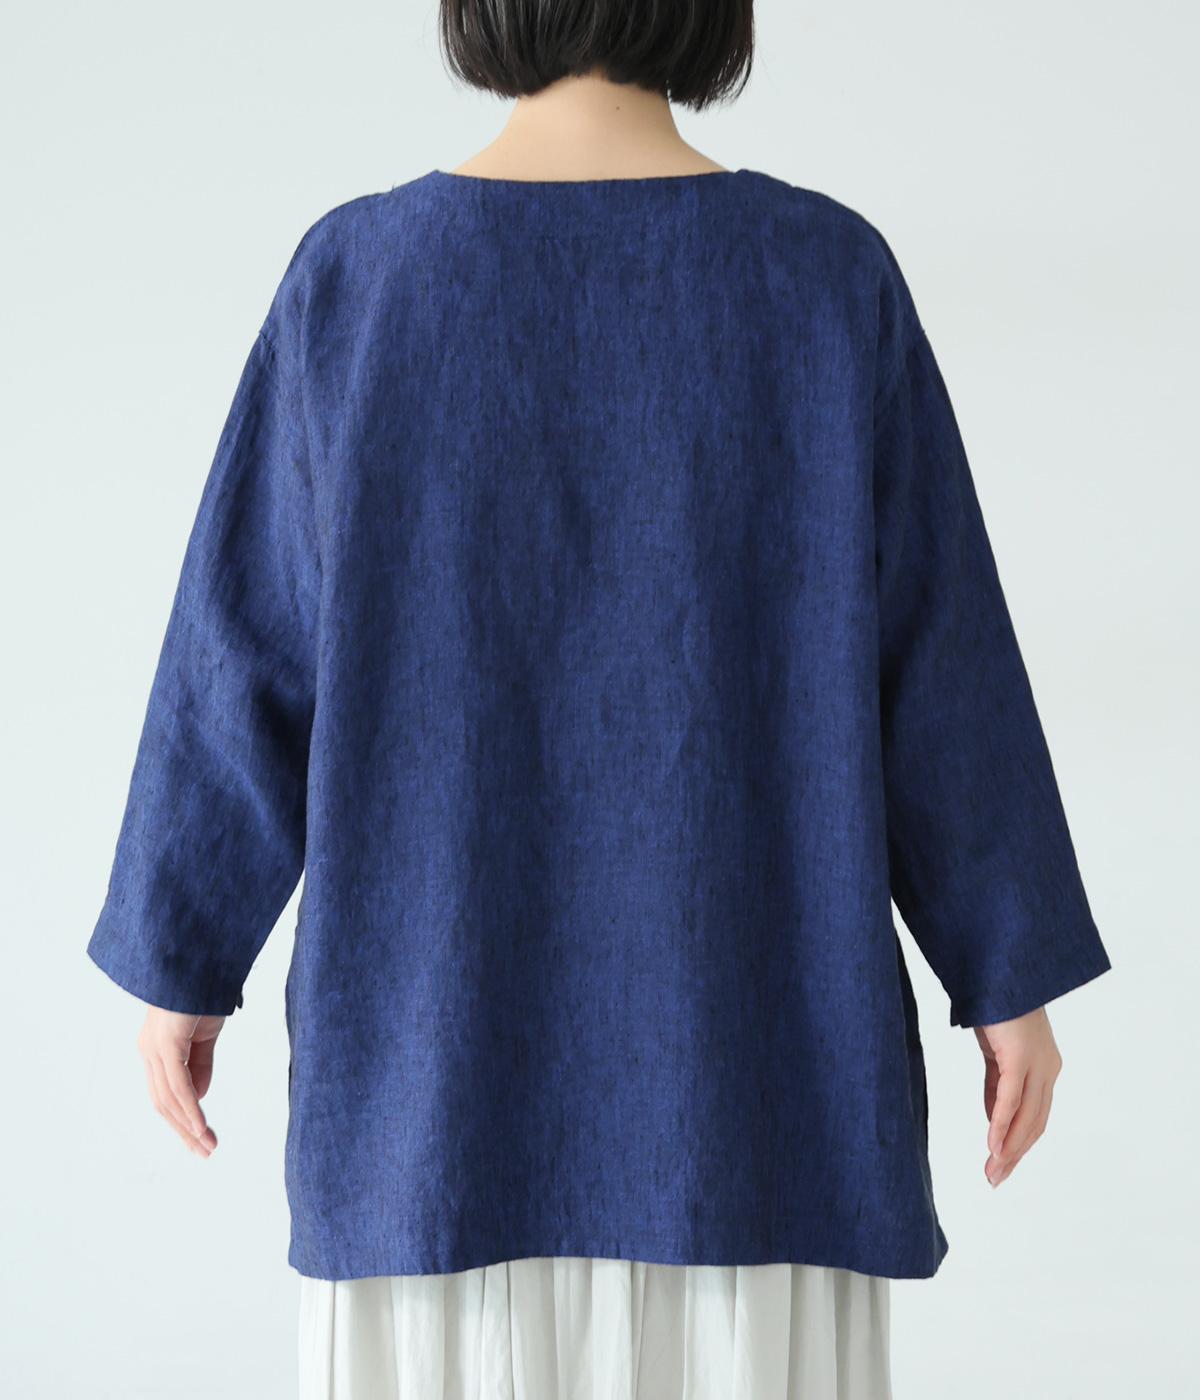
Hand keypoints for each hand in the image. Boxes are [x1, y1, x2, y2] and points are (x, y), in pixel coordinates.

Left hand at [136, 1007, 223, 1156]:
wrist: (200, 961)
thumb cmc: (202, 993)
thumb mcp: (206, 1035)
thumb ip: (200, 1065)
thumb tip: (198, 1097)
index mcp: (156, 1050)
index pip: (166, 1095)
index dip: (183, 1119)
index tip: (202, 1139)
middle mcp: (149, 1052)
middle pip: (162, 1103)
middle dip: (183, 1131)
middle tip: (204, 1152)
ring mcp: (154, 1048)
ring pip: (168, 1099)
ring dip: (189, 1126)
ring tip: (208, 1145)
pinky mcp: (165, 1043)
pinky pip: (177, 1084)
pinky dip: (189, 1107)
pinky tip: (200, 1125)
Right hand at [974, 1006, 1061, 1186]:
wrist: (995, 971)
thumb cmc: (994, 1006)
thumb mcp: (995, 1052)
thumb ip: (998, 1084)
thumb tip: (996, 1118)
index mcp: (1044, 1068)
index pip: (1035, 1118)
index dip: (1017, 1145)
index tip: (999, 1166)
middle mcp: (1047, 1069)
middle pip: (1034, 1125)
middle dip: (1014, 1155)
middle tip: (994, 1179)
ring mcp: (1036, 1064)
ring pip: (1026, 1119)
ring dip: (1007, 1149)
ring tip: (992, 1171)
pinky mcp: (1019, 1058)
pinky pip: (1010, 1101)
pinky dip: (1001, 1126)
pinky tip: (992, 1146)